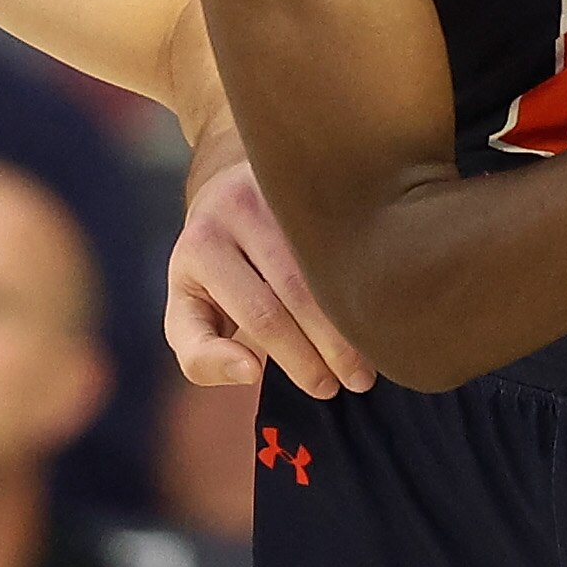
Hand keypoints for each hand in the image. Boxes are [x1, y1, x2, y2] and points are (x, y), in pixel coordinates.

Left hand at [166, 158, 375, 397]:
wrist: (225, 193)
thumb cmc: (210, 272)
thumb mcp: (187, 314)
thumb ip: (201, 356)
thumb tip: (248, 371)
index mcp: (202, 247)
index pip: (260, 314)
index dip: (295, 357)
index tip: (321, 388)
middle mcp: (238, 208)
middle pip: (299, 288)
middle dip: (333, 344)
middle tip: (358, 381)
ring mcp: (278, 187)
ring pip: (328, 259)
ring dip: (354, 313)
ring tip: (373, 356)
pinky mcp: (310, 178)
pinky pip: (345, 229)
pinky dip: (366, 272)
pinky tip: (380, 307)